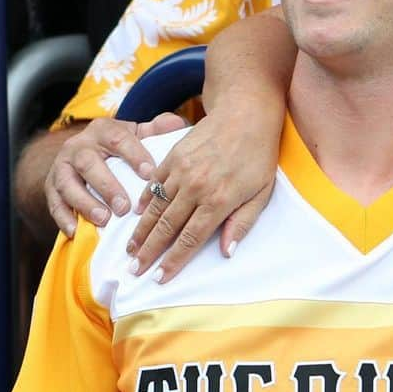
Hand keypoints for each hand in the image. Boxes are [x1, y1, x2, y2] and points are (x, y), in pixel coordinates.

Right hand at [46, 113, 188, 236]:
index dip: (134, 156)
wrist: (82, 152)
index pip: (118, 139)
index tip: (150, 175)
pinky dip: (64, 218)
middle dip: (107, 186)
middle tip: (125, 207)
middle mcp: (78, 146)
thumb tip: (177, 125)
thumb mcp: (137, 134)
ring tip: (104, 220)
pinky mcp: (51, 187)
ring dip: (85, 203)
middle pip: (88, 163)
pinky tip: (77, 232)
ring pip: (67, 184)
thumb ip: (156, 129)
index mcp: (103, 130)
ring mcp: (61, 166)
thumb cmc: (120, 145)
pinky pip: (53, 203)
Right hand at [126, 106, 279, 282]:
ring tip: (130, 249)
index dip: (173, 261)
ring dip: (141, 230)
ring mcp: (181, 170)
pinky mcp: (173, 156)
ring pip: (155, 207)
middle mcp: (196, 188)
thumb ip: (243, 223)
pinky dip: (144, 200)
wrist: (245, 114)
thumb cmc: (259, 155)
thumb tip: (227, 252)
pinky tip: (137, 214)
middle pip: (166, 227)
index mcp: (219, 200)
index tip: (159, 278)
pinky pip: (153, 183)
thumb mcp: (262, 192)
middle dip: (148, 253)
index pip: (190, 239)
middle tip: (134, 271)